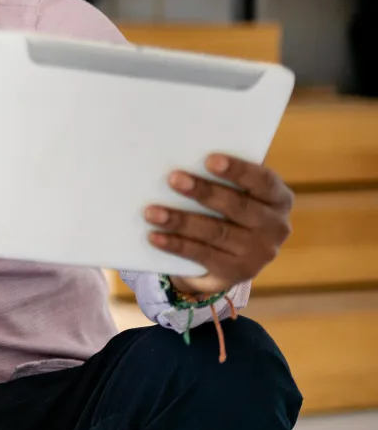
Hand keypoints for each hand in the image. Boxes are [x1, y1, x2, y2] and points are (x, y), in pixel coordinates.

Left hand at [148, 154, 292, 296]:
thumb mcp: (234, 192)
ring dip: (181, 220)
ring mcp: (259, 253)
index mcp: (278, 199)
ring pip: (216, 232)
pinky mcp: (238, 272)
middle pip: (236, 206)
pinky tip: (155, 236)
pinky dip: (176, 245)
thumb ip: (219, 177)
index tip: (209, 160)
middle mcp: (276, 227)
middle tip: (173, 179)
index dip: (238, 170)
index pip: (263, 181)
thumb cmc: (227, 209)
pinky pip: (203, 255)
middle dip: (203, 192)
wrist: (230, 257)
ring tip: (151, 212)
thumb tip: (182, 157)